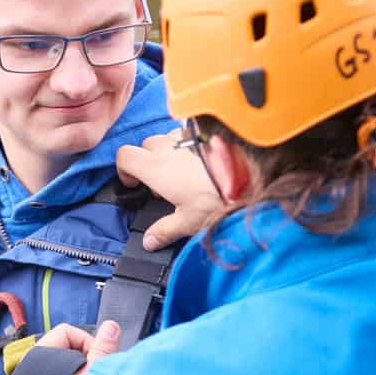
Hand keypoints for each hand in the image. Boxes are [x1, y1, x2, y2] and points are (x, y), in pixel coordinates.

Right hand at [116, 131, 223, 249]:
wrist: (251, 178)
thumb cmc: (217, 199)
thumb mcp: (188, 222)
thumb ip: (164, 230)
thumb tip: (149, 241)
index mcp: (156, 168)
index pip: (124, 156)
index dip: (124, 169)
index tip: (134, 184)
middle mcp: (168, 147)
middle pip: (145, 145)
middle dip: (147, 161)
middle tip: (162, 184)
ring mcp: (188, 137)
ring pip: (167, 137)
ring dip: (168, 151)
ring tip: (183, 172)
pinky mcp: (207, 133)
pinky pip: (189, 134)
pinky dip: (188, 145)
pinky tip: (201, 162)